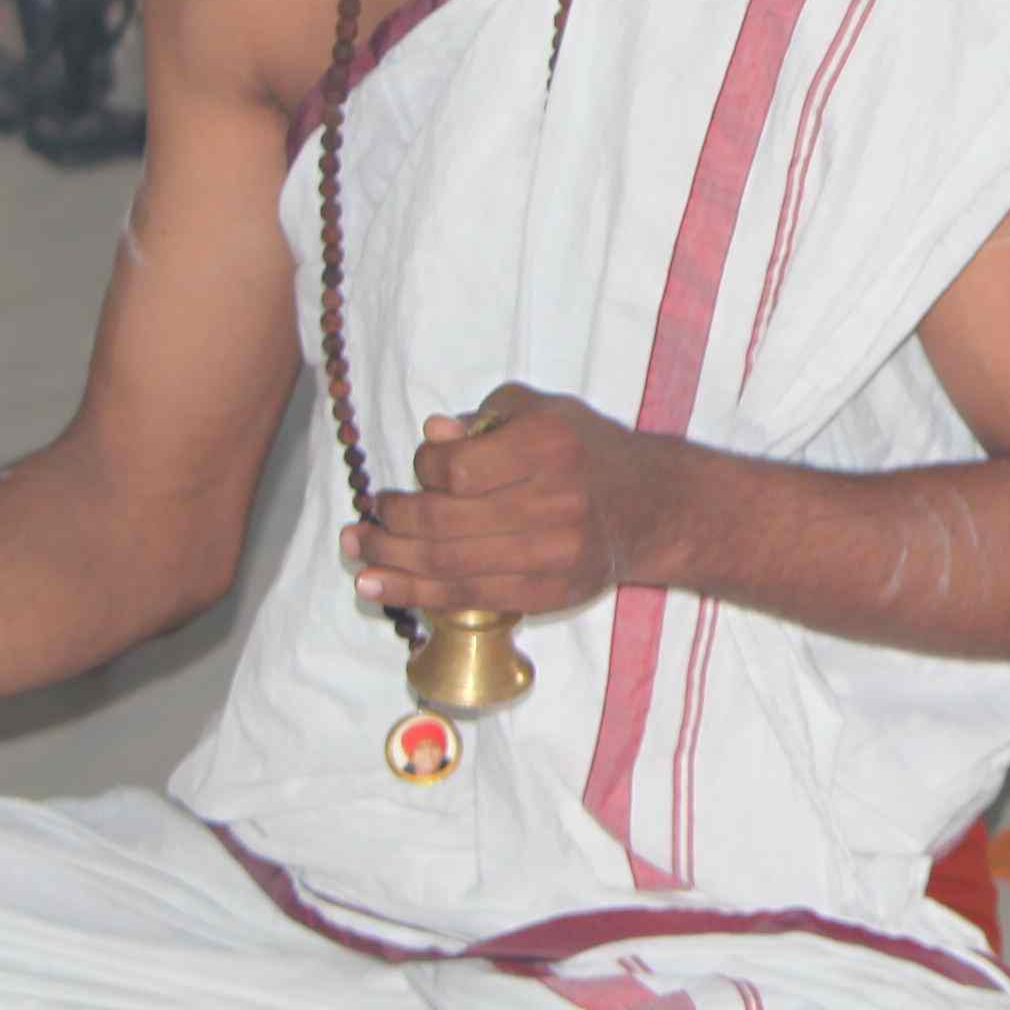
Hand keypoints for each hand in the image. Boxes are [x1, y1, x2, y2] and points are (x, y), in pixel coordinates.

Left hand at [352, 388, 684, 619]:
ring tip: (357, 552)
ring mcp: (553, 554)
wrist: (652, 506)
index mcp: (548, 446)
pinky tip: (379, 587)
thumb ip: (485, 416)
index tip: (418, 469)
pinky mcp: (549, 592)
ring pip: (448, 566)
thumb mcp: (544, 411)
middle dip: (390, 522)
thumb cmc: (587, 451)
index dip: (421, 469)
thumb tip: (432, 435)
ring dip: (390, 561)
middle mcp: (554, 501)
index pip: (456, 468)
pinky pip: (468, 598)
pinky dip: (416, 594)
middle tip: (367, 518)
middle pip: (444, 523)